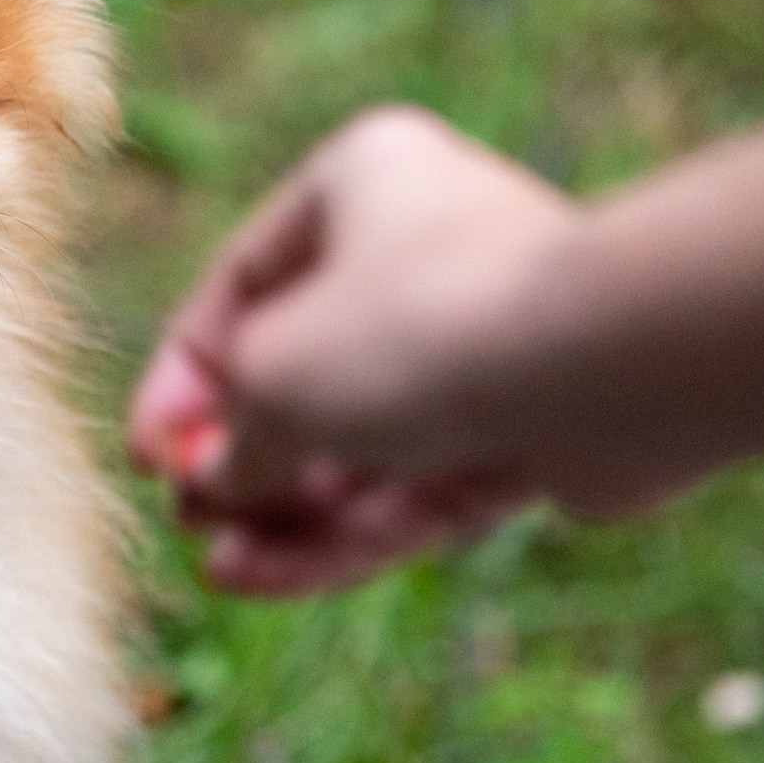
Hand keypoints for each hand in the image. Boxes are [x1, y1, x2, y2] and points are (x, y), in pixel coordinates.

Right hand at [129, 107, 580, 594]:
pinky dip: (349, 532)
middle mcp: (423, 253)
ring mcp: (482, 347)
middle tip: (191, 517)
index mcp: (359, 186)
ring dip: (288, 511)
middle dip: (244, 458)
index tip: (148, 456)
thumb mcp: (277, 377)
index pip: (242, 289)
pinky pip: (418, 485)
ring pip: (363, 444)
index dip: (182, 382)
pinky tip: (271, 576)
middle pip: (305, 373)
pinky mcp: (529, 433)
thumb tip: (213, 486)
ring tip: (222, 571)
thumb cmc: (419, 328)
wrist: (616, 365)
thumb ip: (231, 437)